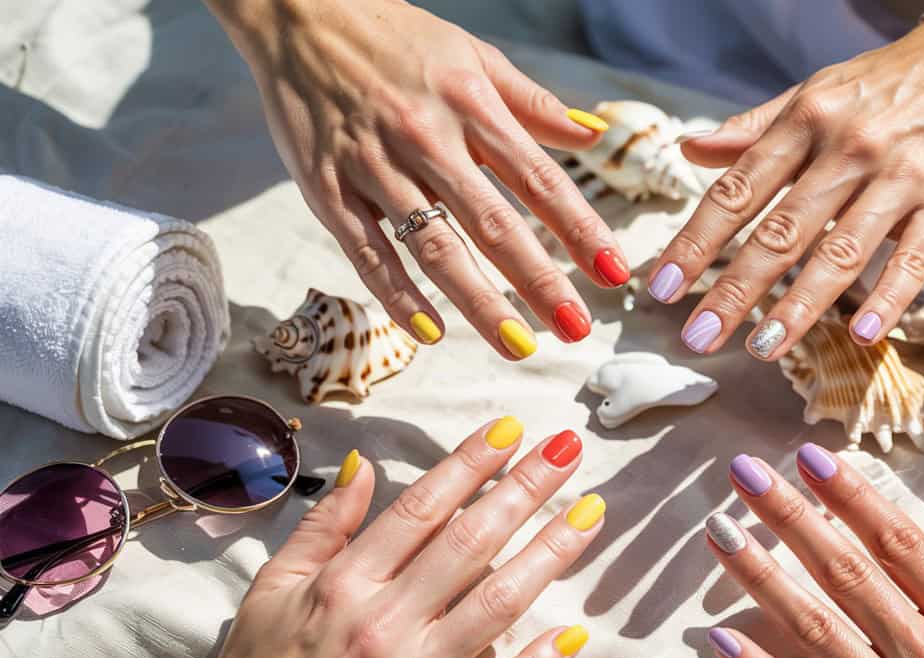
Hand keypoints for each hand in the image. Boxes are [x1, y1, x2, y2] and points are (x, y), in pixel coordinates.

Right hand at [171, 419, 603, 657]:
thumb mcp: (272, 588)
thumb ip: (323, 526)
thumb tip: (362, 467)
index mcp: (346, 584)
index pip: (423, 508)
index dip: (470, 463)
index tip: (510, 428)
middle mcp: (386, 623)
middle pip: (472, 541)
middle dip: (526, 489)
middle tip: (567, 450)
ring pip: (499, 603)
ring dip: (550, 553)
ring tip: (590, 513)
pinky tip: (575, 630)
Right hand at [208, 0, 626, 358]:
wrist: (297, 11)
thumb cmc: (395, 36)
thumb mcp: (472, 55)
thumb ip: (533, 103)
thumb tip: (594, 135)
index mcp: (471, 105)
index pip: (538, 179)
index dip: (581, 229)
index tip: (615, 272)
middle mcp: (427, 138)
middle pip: (493, 223)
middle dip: (540, 282)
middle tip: (576, 329)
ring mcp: (374, 166)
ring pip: (434, 247)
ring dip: (479, 302)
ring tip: (518, 346)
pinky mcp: (327, 188)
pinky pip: (367, 252)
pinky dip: (398, 295)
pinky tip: (432, 332)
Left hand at [652, 12, 923, 357]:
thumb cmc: (885, 83)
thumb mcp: (813, 93)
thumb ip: (752, 129)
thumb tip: (689, 150)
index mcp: (806, 122)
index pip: (738, 190)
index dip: (697, 241)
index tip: (662, 287)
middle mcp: (848, 149)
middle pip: (781, 231)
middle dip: (734, 289)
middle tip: (697, 337)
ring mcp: (901, 178)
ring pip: (841, 251)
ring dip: (798, 307)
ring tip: (760, 347)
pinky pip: (913, 259)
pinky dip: (887, 297)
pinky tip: (859, 334)